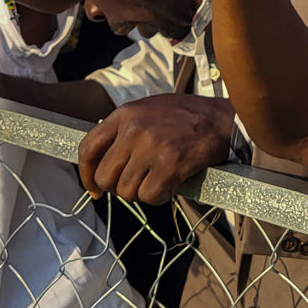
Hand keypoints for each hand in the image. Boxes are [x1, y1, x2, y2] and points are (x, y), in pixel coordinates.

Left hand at [77, 94, 235, 203]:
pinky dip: (159, 197)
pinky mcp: (170, 165)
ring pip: (126, 191)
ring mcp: (151, 147)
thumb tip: (102, 165)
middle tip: (136, 184)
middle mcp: (134, 130)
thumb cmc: (185, 116)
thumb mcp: (146, 110)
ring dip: (141, 192)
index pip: (88, 148)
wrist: (221, 118)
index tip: (94, 188)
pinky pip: (150, 197)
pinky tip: (171, 184)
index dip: (86, 174)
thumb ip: (122, 131)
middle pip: (105, 176)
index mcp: (125, 114)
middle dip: (117, 188)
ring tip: (158, 180)